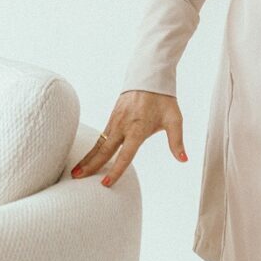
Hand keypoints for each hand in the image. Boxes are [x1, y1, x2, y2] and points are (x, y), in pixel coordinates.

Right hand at [70, 89, 186, 188]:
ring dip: (87, 157)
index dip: (116, 170)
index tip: (105, 183)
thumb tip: (184, 160)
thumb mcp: (175, 120)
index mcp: (137, 130)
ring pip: (99, 143)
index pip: (125, 155)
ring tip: (76, 171)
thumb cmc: (163, 100)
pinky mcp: (112, 117)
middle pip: (103, 150)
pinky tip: (88, 157)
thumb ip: (177, 142)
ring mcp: (115, 121)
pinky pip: (100, 136)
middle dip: (90, 165)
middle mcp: (123, 127)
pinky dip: (93, 148)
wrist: (149, 77)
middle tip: (76, 177)